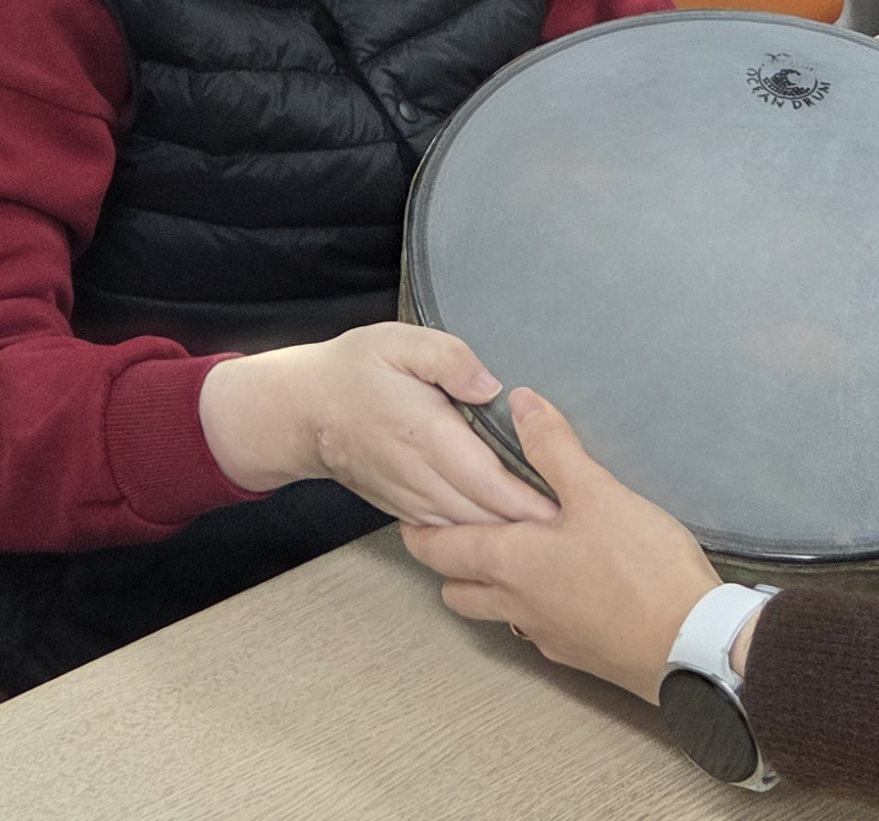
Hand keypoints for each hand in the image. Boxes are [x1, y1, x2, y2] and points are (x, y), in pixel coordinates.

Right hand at [197, 323, 556, 527]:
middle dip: (531, 524)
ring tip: (554, 534)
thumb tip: (493, 387)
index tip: (569, 506)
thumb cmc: (354, 371)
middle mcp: (420, 475)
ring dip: (509, 534)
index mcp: (426, 433)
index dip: (530, 500)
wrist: (301, 413)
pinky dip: (480, 536)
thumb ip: (450, 359)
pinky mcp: (405, 509)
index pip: (489, 480)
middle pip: (486, 515)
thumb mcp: (401, 342)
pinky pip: (449, 531)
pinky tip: (508, 533)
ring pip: (469, 530)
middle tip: (578, 525)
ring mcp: (411, 499)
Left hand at [403, 389, 718, 702]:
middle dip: (449, 562)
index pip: (439, 549)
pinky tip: (562, 585)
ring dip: (490, 586)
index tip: (413, 513)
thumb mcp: (598, 494)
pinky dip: (534, 606)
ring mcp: (545, 635)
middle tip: (460, 530)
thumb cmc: (642, 570)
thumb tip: (520, 405)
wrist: (690, 646)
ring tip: (511, 553)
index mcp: (509, 562)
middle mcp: (516, 604)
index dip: (419, 531)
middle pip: (456, 590)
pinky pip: (536, 629)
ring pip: (495, 612)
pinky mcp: (577, 655)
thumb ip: (554, 448)